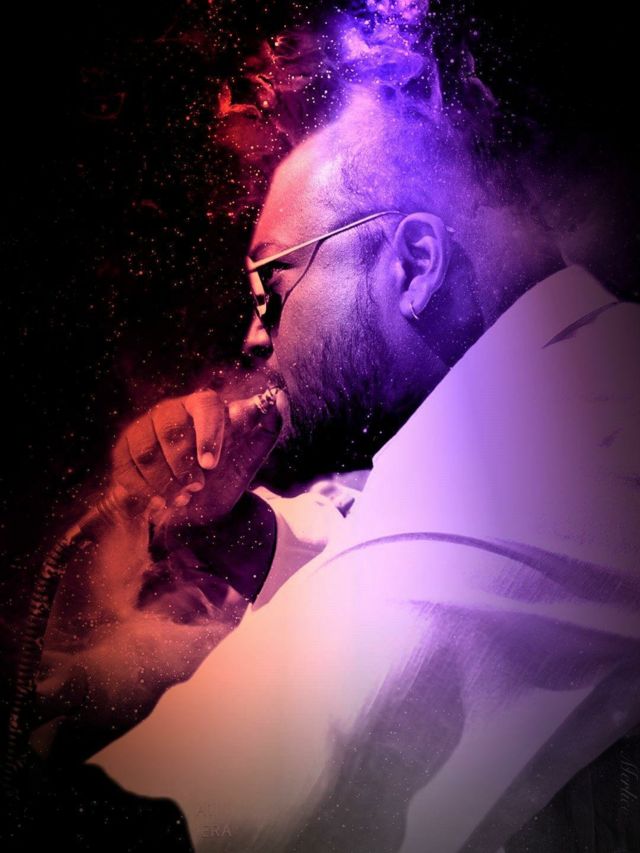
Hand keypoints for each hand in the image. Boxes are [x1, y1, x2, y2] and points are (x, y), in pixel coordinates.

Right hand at [111, 386, 284, 527]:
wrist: (192, 515)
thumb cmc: (222, 482)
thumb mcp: (247, 462)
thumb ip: (267, 431)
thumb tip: (279, 398)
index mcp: (203, 407)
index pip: (205, 405)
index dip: (207, 434)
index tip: (210, 465)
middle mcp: (170, 411)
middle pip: (170, 430)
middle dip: (183, 466)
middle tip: (196, 488)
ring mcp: (142, 429)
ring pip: (146, 452)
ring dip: (164, 482)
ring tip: (180, 498)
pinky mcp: (122, 451)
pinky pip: (126, 468)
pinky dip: (143, 490)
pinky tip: (157, 502)